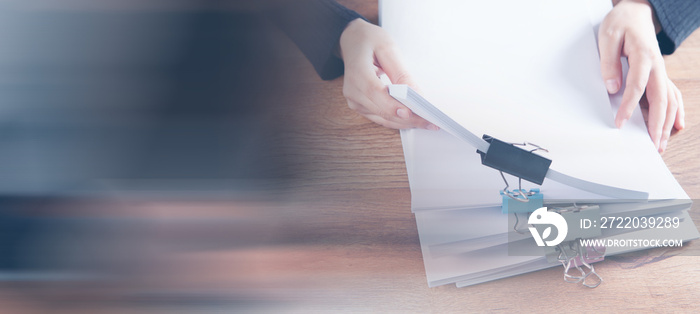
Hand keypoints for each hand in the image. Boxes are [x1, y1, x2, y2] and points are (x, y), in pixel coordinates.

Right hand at [339, 19, 437, 129]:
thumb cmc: (369, 41)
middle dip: (407, 118)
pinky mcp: (359, 106)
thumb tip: (416, 94)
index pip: (375, 92)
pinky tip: (413, 119)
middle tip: (429, 121)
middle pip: (381, 110)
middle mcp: (352, 90)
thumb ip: (401, 73)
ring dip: (404, 122)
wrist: (352, 41)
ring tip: (426, 122)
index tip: (410, 113)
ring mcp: (354, 101)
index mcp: (357, 72)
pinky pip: (380, 118)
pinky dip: (397, 120)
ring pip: (382, 119)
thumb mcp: (388, 48)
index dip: (392, 105)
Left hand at [598, 0, 683, 151]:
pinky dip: (676, 110)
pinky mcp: (659, 74)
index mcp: (643, 55)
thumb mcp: (607, 37)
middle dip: (657, 123)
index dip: (628, 106)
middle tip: (652, 144)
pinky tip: (677, 125)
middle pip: (660, 98)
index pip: (636, 86)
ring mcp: (661, 71)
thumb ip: (609, 62)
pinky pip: (671, 94)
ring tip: (661, 143)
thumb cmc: (621, 23)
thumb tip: (612, 87)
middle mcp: (656, 65)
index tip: (620, 122)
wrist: (636, 12)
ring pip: (669, 99)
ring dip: (666, 122)